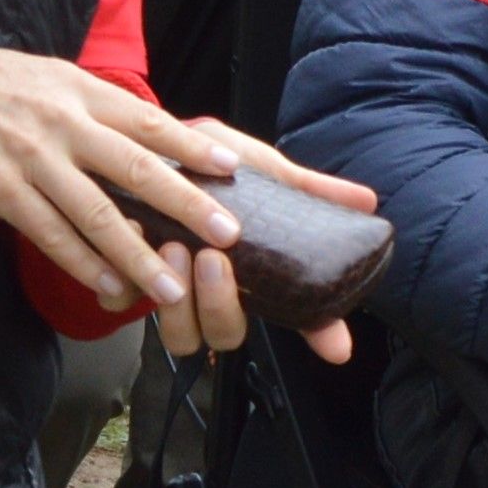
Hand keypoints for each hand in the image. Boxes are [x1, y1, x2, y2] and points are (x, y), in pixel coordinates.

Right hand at [0, 42, 356, 364]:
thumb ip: (93, 105)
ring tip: (171, 286)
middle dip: (187, 204)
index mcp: (79, 91)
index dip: (194, 146)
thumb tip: (145, 133)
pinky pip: (50, 234)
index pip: (149, 121)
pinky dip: (81, 262)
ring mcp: (32, 160)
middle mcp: (63, 124)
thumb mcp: (47, 76)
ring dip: (138, 255)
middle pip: (137, 170)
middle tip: (229, 233)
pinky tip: (107, 284)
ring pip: (97, 215)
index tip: (233, 167)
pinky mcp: (1, 191)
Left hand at [143, 130, 377, 368]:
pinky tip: (127, 258)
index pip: (297, 322)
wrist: (145, 142)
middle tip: (214, 258)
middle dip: (219, 305)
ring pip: (178, 335)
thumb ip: (305, 188)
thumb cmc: (208, 164)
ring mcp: (169, 295)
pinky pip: (121, 307)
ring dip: (177, 301)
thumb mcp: (260, 169)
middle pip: (224, 335)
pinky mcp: (122, 283)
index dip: (319, 336)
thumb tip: (366, 200)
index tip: (335, 346)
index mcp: (254, 277)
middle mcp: (212, 295)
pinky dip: (122, 288)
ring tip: (172, 248)